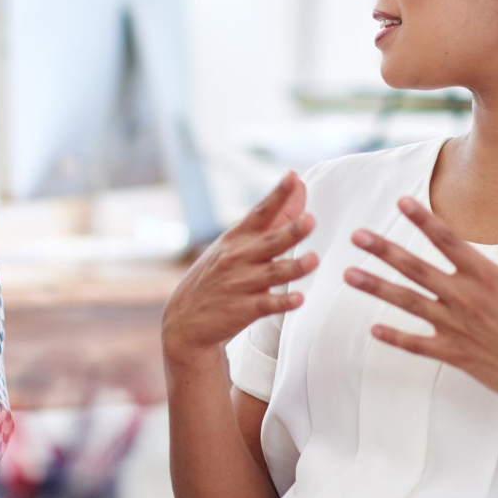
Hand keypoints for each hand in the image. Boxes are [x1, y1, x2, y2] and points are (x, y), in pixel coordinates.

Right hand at [161, 171, 318, 364]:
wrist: (184, 320)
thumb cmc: (218, 276)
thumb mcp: (235, 245)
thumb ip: (272, 220)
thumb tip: (299, 187)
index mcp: (236, 238)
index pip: (260, 212)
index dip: (277, 195)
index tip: (292, 177)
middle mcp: (238, 257)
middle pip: (270, 241)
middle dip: (291, 230)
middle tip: (310, 220)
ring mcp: (240, 284)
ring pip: (272, 273)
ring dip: (293, 267)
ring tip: (313, 260)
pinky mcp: (242, 310)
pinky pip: (266, 305)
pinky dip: (283, 303)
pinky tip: (299, 300)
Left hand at [343, 197, 497, 411]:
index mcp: (485, 276)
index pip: (447, 240)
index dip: (422, 219)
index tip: (400, 201)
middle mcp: (464, 298)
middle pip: (415, 268)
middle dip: (384, 250)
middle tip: (356, 236)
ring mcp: (455, 327)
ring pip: (407, 302)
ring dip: (376, 287)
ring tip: (349, 274)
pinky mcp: (452, 353)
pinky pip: (416, 344)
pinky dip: (394, 337)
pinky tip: (373, 329)